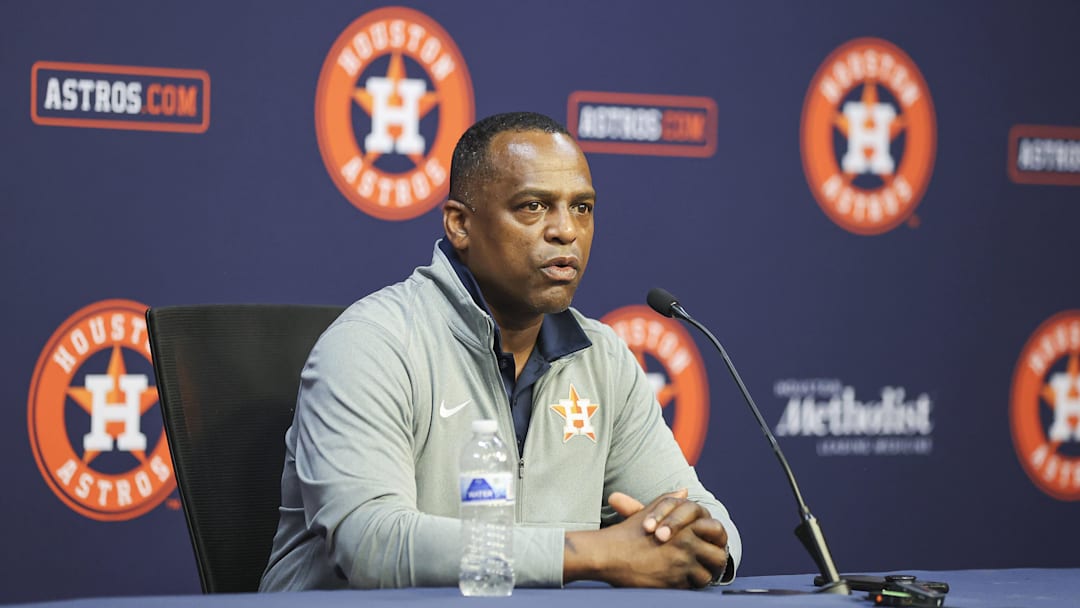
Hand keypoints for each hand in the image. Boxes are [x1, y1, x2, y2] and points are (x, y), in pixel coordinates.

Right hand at [564, 492, 728, 587]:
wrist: (607, 555)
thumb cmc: (627, 533)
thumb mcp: (649, 512)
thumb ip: (670, 502)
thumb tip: (685, 491)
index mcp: (684, 527)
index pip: (717, 532)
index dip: (717, 539)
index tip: (710, 544)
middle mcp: (686, 545)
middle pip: (718, 556)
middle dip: (714, 560)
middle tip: (708, 562)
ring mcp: (681, 566)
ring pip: (707, 576)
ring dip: (702, 575)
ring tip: (694, 573)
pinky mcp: (673, 584)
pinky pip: (692, 588)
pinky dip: (688, 585)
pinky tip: (680, 580)